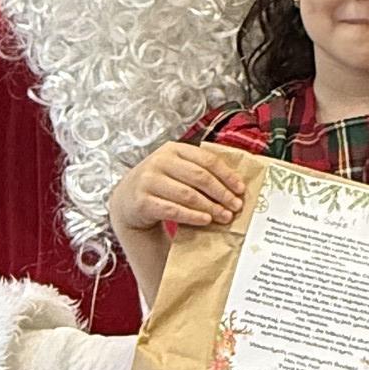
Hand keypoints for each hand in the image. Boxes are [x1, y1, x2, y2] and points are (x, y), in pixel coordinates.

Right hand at [111, 143, 244, 233]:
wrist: (127, 200)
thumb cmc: (161, 184)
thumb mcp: (177, 170)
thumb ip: (200, 171)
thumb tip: (235, 186)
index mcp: (174, 149)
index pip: (207, 159)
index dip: (227, 175)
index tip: (241, 189)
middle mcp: (160, 161)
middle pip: (199, 176)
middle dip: (221, 193)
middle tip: (236, 206)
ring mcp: (149, 181)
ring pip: (187, 194)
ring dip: (210, 207)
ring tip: (225, 216)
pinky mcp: (143, 201)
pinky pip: (173, 209)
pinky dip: (192, 216)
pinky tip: (205, 220)